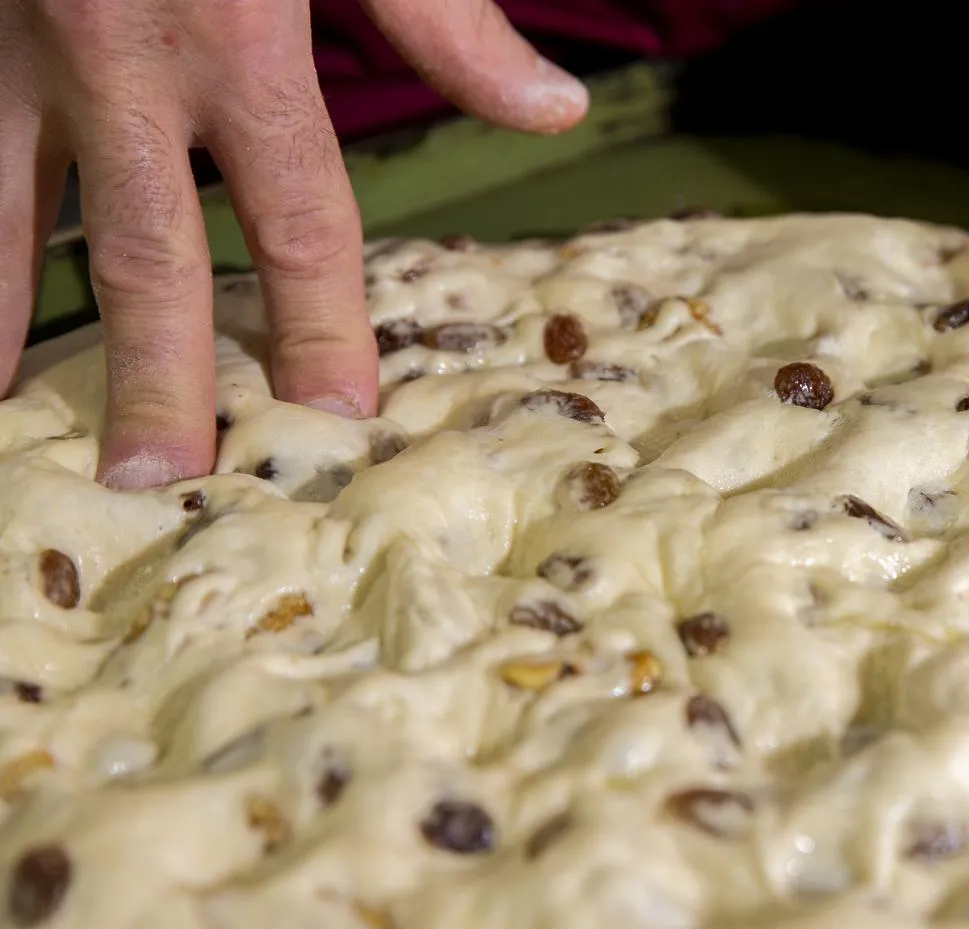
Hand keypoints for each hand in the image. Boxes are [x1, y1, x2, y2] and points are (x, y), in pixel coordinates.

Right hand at [1, 0, 587, 489]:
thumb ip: (448, 18)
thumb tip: (553, 111)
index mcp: (241, 40)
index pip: (300, 220)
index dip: (320, 324)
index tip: (334, 415)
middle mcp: (122, 60)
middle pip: (151, 253)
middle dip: (156, 372)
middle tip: (156, 480)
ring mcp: (16, 40)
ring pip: (7, 206)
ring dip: (6, 313)